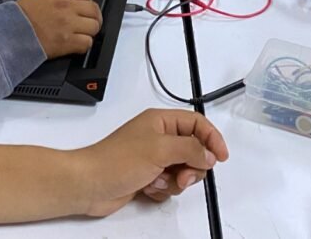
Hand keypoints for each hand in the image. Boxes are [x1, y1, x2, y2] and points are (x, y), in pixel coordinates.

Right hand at [17, 0, 101, 58]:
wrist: (9, 34)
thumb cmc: (17, 18)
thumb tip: (68, 3)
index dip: (87, 5)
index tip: (86, 11)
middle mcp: (66, 7)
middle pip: (94, 10)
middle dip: (94, 18)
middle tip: (90, 24)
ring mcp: (68, 24)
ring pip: (94, 27)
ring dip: (90, 32)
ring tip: (83, 36)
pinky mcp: (67, 41)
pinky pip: (87, 43)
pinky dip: (84, 46)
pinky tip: (77, 45)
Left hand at [74, 108, 228, 216]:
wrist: (89, 185)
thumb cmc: (117, 160)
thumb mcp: (160, 149)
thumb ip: (191, 149)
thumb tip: (209, 154)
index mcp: (161, 121)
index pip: (197, 124)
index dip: (212, 139)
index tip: (221, 157)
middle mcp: (158, 137)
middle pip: (193, 150)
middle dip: (191, 166)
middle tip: (181, 176)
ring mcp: (153, 158)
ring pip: (183, 170)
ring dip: (175, 180)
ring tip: (158, 182)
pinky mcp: (148, 177)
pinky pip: (170, 184)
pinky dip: (163, 189)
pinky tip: (148, 188)